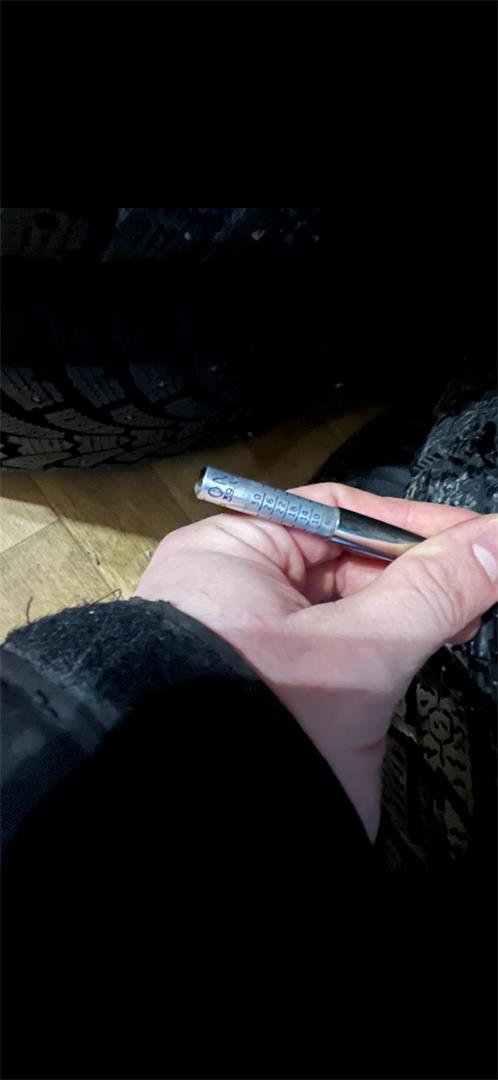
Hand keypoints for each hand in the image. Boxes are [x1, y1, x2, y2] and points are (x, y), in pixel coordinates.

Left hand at [136, 483, 497, 839]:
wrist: (208, 825)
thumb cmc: (258, 721)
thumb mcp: (361, 647)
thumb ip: (435, 590)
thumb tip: (495, 542)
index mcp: (231, 552)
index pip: (336, 515)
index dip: (411, 525)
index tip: (472, 535)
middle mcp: (234, 588)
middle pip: (345, 559)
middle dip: (414, 572)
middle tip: (476, 581)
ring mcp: (252, 638)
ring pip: (345, 606)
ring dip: (404, 610)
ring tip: (458, 619)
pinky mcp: (274, 684)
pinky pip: (336, 646)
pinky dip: (382, 644)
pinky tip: (421, 647)